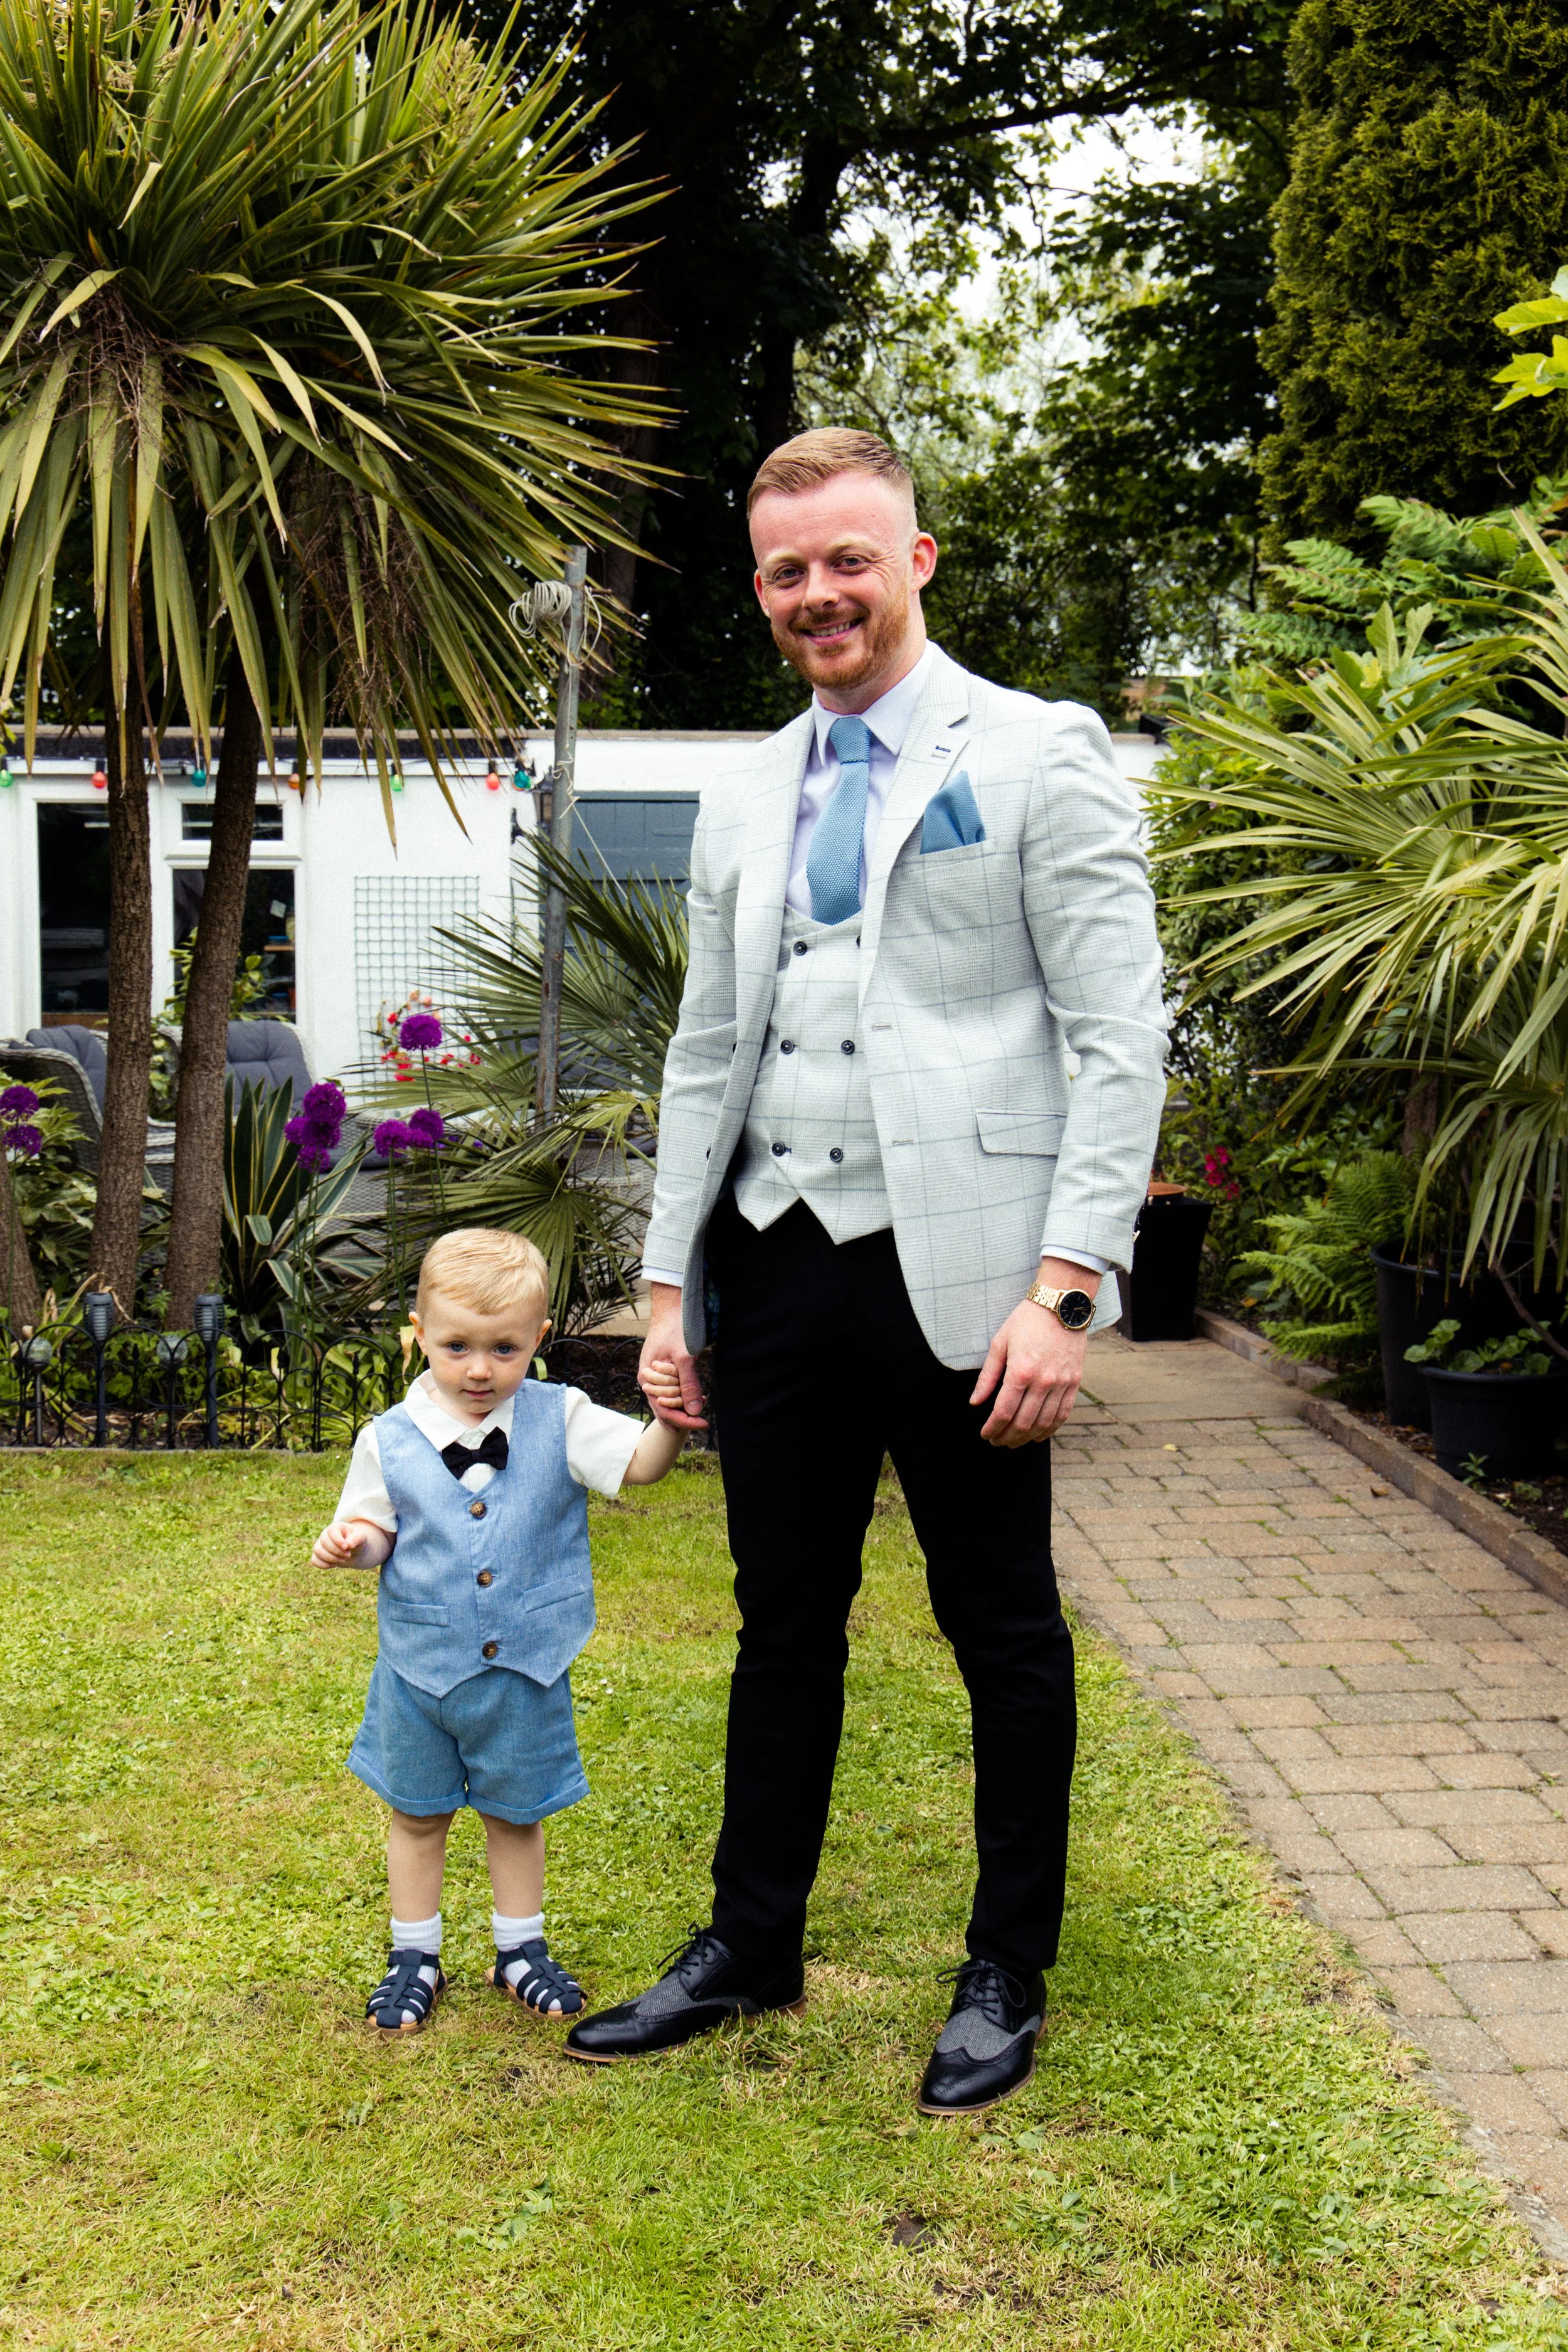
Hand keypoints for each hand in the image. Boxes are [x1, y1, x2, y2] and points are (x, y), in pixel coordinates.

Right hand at [312, 1518, 369, 1567]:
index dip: (338, 1540)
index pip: (331, 1531)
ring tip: (343, 1560)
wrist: (354, 1552)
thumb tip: (348, 1545)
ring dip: (331, 1558)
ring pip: (317, 1551)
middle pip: (324, 1542)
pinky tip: (334, 1565)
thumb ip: (356, 1538)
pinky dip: (324, 1565)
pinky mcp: (318, 1555)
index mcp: (336, 1527)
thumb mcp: (361, 1537)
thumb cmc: (357, 1541)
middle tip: (348, 1555)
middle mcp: (325, 1534)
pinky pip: (314, 1560)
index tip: (347, 1547)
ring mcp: (320, 1545)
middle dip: (337, 1551)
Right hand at [637, 1283, 707, 1431]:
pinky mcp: (663, 1370)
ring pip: (670, 1399)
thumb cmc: (675, 1328)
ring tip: (703, 1403)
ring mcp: (654, 1375)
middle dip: (685, 1413)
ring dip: (686, 1403)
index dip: (684, 1420)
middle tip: (705, 1418)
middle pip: (666, 1408)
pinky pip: (673, 1388)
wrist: (672, 1307)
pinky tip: (698, 1395)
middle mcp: (648, 1379)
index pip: (664, 1410)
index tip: (703, 1424)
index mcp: (647, 1378)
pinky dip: (685, 1393)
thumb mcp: (683, 1357)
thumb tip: (695, 1411)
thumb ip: (688, 1384)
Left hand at [970, 1277, 1094, 1447]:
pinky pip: (1063, 1414)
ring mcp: (1061, 1383)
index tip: (985, 1434)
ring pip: (1044, 1423)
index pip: (1003, 1412)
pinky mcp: (1075, 1382)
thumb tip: (975, 1402)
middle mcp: (1043, 1381)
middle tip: (997, 1442)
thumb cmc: (1026, 1321)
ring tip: (1015, 1442)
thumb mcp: (999, 1343)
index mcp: (1020, 1372)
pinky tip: (1039, 1435)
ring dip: (1027, 1437)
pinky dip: (1051, 1429)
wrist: (1061, 1305)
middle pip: (1023, 1422)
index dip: (992, 1428)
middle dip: (1007, 1437)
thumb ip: (988, 1376)